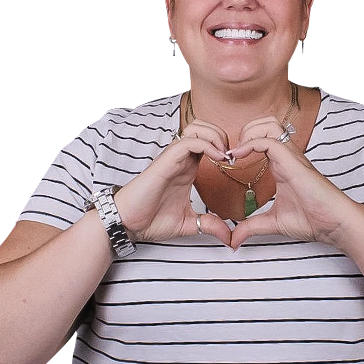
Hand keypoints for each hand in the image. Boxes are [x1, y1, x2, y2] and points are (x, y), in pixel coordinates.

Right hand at [113, 119, 232, 245]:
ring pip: (196, 128)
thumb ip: (209, 225)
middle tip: (231, 156)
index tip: (235, 165)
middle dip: (222, 135)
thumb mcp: (188, 223)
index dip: (225, 146)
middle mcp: (181, 158)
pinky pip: (189, 142)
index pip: (208, 142)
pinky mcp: (165, 161)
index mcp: (187, 168)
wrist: (127, 223)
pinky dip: (207, 145)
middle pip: (203, 127)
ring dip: (215, 136)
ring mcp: (173, 158)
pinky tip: (218, 159)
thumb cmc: (150, 219)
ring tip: (225, 155)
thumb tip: (229, 235)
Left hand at [229, 117, 356, 249]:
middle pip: (266, 123)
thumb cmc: (313, 220)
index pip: (263, 138)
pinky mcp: (293, 162)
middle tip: (233, 153)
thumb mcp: (273, 223)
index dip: (244, 143)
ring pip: (270, 124)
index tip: (229, 161)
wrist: (335, 224)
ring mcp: (291, 157)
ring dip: (249, 132)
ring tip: (238, 152)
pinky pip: (269, 141)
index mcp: (282, 165)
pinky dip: (250, 144)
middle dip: (245, 130)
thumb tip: (234, 239)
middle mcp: (287, 156)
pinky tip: (238, 157)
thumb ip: (252, 227)